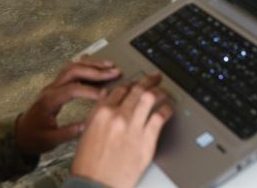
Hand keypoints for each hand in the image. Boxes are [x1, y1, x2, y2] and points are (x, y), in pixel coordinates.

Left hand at [15, 58, 121, 153]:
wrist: (20, 135)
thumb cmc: (34, 137)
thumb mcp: (49, 140)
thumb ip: (68, 133)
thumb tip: (89, 125)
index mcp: (49, 100)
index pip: (72, 89)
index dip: (90, 90)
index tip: (106, 95)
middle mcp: (51, 88)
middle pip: (74, 71)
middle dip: (96, 71)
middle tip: (115, 72)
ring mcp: (54, 85)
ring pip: (73, 67)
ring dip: (92, 65)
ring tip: (110, 66)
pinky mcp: (57, 86)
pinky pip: (71, 70)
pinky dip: (84, 64)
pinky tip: (95, 62)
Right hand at [71, 73, 173, 187]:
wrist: (95, 184)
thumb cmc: (89, 163)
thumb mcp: (87, 132)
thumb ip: (98, 112)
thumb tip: (107, 97)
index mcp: (101, 113)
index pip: (120, 90)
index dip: (130, 84)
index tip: (136, 84)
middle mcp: (117, 116)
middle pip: (137, 90)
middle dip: (148, 80)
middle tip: (155, 78)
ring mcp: (133, 127)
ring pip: (150, 98)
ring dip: (159, 91)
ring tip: (164, 91)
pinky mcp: (146, 140)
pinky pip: (160, 117)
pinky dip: (166, 109)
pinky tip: (168, 109)